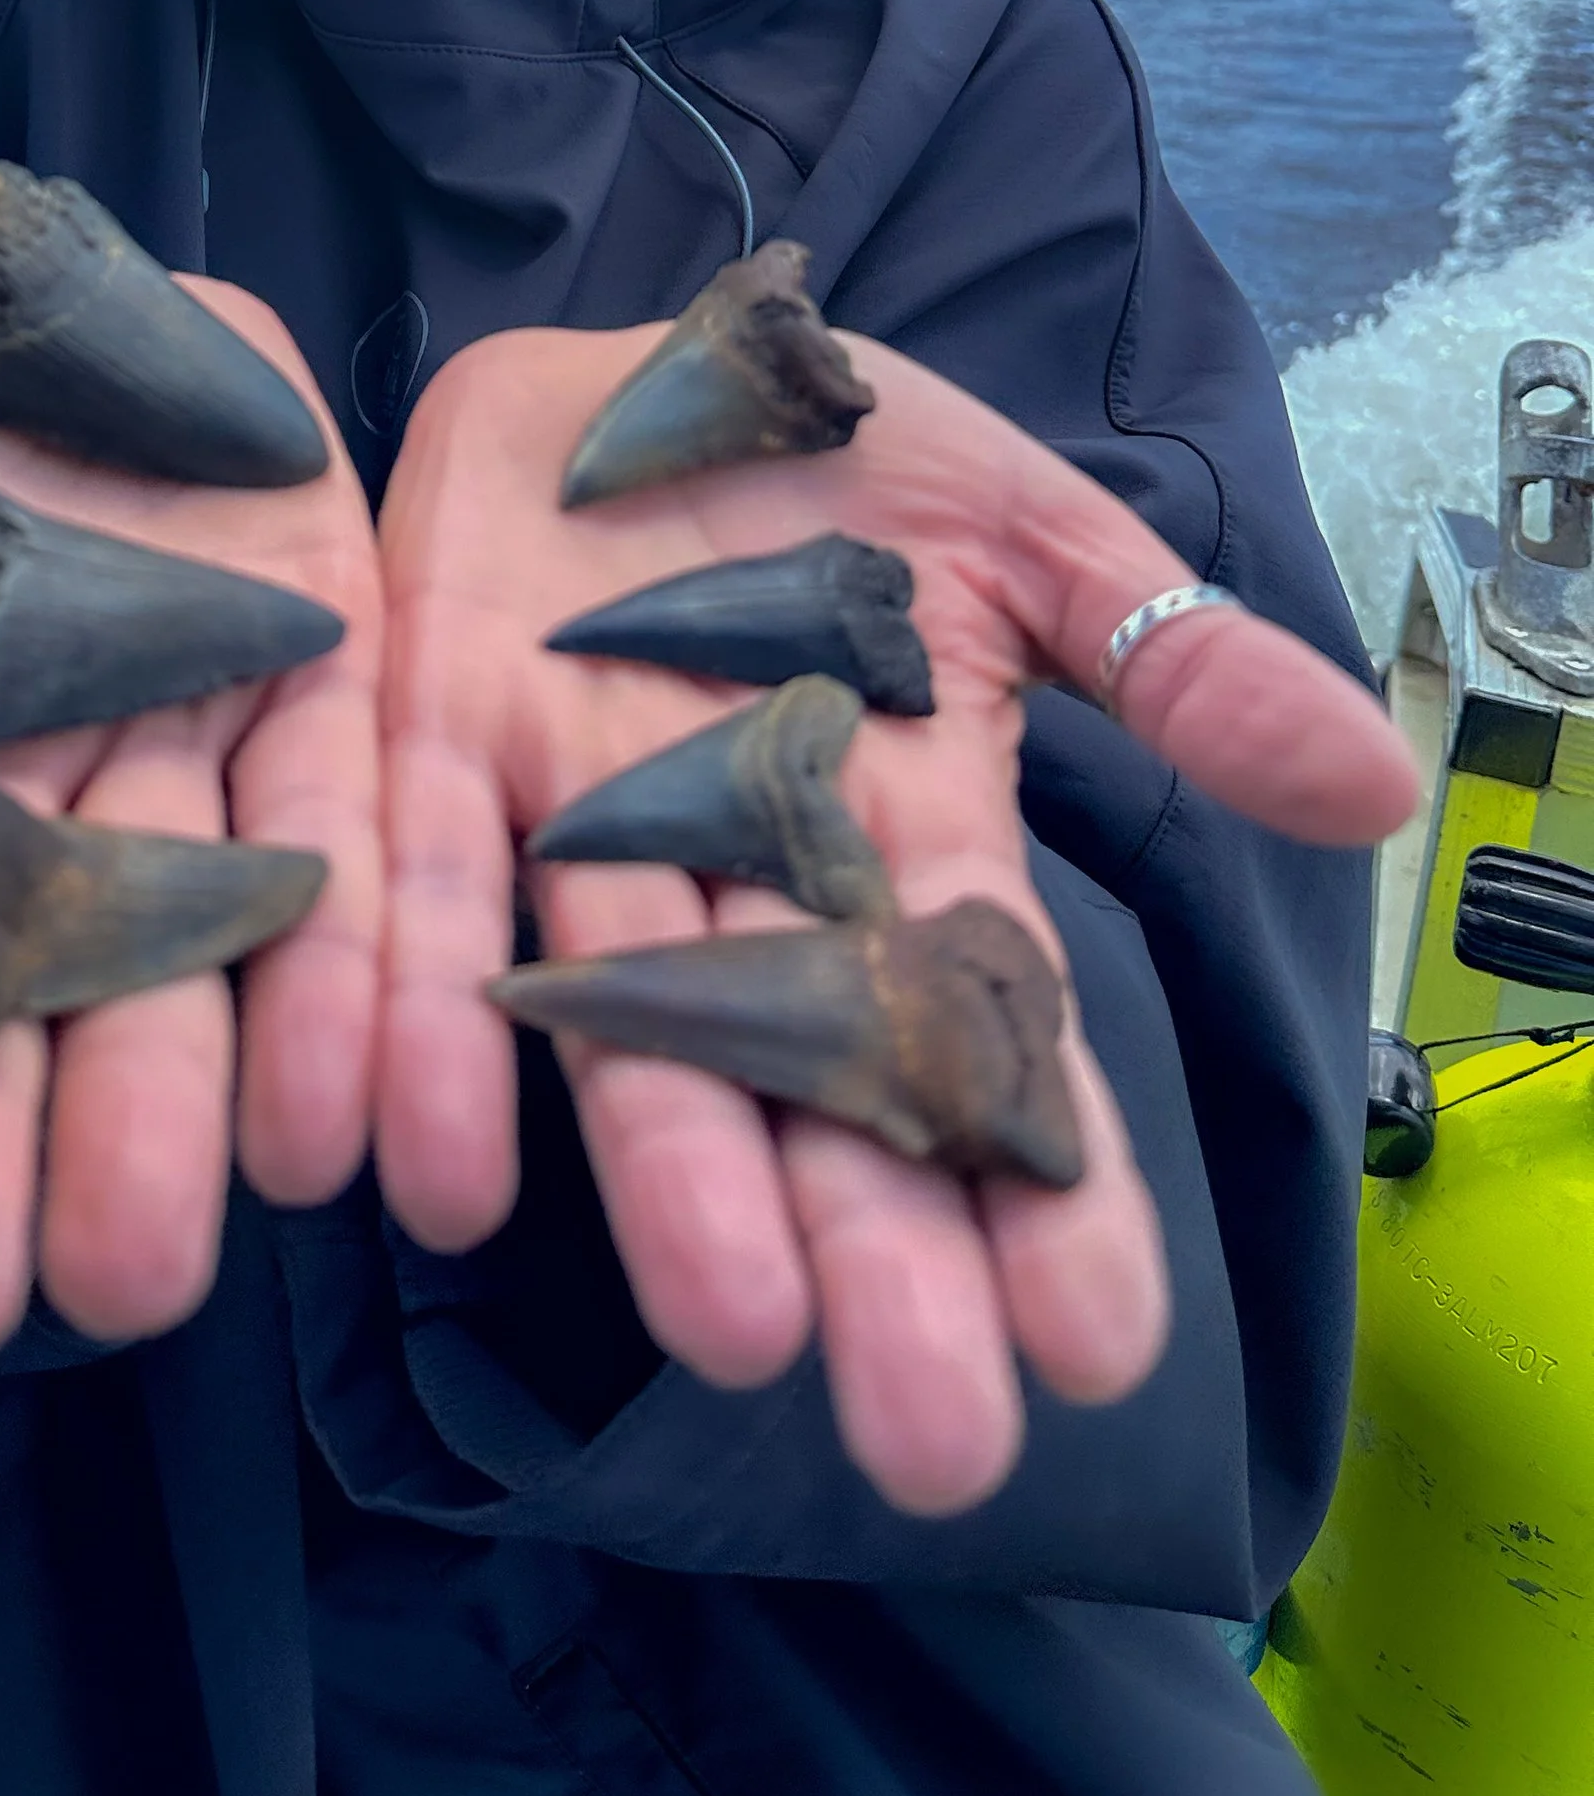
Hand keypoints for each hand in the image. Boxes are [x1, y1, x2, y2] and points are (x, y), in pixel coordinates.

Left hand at [373, 322, 1415, 1514]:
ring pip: (627, 1024)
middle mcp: (741, 867)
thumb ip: (1165, 657)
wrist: (623, 353)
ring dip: (668, 1176)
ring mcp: (578, 816)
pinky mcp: (426, 741)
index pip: (987, 1028)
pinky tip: (428, 1173)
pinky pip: (419, 900)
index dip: (1043, 1180)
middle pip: (813, 1080)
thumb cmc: (833, 457)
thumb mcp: (1017, 532)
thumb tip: (1378, 782)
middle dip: (868, 1252)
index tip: (1103, 1345)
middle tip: (933, 1441)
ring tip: (734, 1332)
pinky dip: (418, 1024)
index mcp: (897, 828)